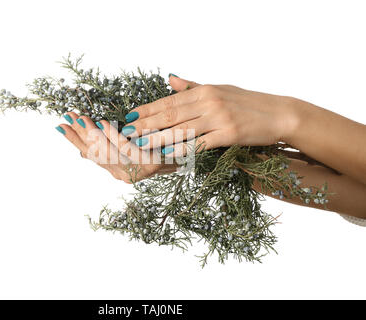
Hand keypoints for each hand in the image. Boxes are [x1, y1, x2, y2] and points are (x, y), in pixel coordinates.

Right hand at [56, 112, 177, 182]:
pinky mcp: (148, 166)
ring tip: (82, 118)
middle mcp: (123, 174)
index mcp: (118, 169)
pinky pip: (125, 150)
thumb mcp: (133, 147)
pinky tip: (104, 123)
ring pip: (106, 153)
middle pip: (94, 154)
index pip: (90, 154)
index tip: (61, 126)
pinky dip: (113, 137)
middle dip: (79, 136)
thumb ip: (110, 146)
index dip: (75, 141)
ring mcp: (134, 173)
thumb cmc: (162, 150)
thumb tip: (83, 150)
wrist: (192, 158)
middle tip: (69, 117)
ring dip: (92, 135)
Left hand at [121, 75, 297, 155]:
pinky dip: (183, 150)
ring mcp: (218, 118)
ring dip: (158, 138)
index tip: (130, 116)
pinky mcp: (229, 134)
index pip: (169, 100)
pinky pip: (200, 144)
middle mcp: (209, 102)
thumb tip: (170, 79)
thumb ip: (193, 87)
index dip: (148, 109)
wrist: (280, 113)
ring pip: (182, 129)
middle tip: (128, 132)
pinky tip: (168, 154)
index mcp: (204, 91)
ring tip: (140, 144)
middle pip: (171, 114)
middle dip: (147, 124)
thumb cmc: (248, 102)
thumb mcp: (220, 88)